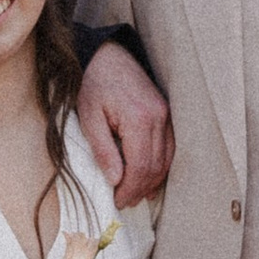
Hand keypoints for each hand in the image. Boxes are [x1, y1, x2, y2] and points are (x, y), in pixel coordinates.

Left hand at [76, 40, 171, 204]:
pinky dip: (160, 167)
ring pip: (167, 160)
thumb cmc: (94, 84)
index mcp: (139, 118)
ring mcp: (166, 115)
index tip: (117, 201)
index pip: (140, 166)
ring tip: (135, 195)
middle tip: (125, 203)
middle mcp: (159, 118)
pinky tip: (149, 179)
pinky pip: (170, 148)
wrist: (108, 55)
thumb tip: (115, 180)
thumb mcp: (89, 117)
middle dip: (140, 189)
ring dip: (152, 181)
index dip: (130, 189)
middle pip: (156, 166)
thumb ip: (103, 150)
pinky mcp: (167, 114)